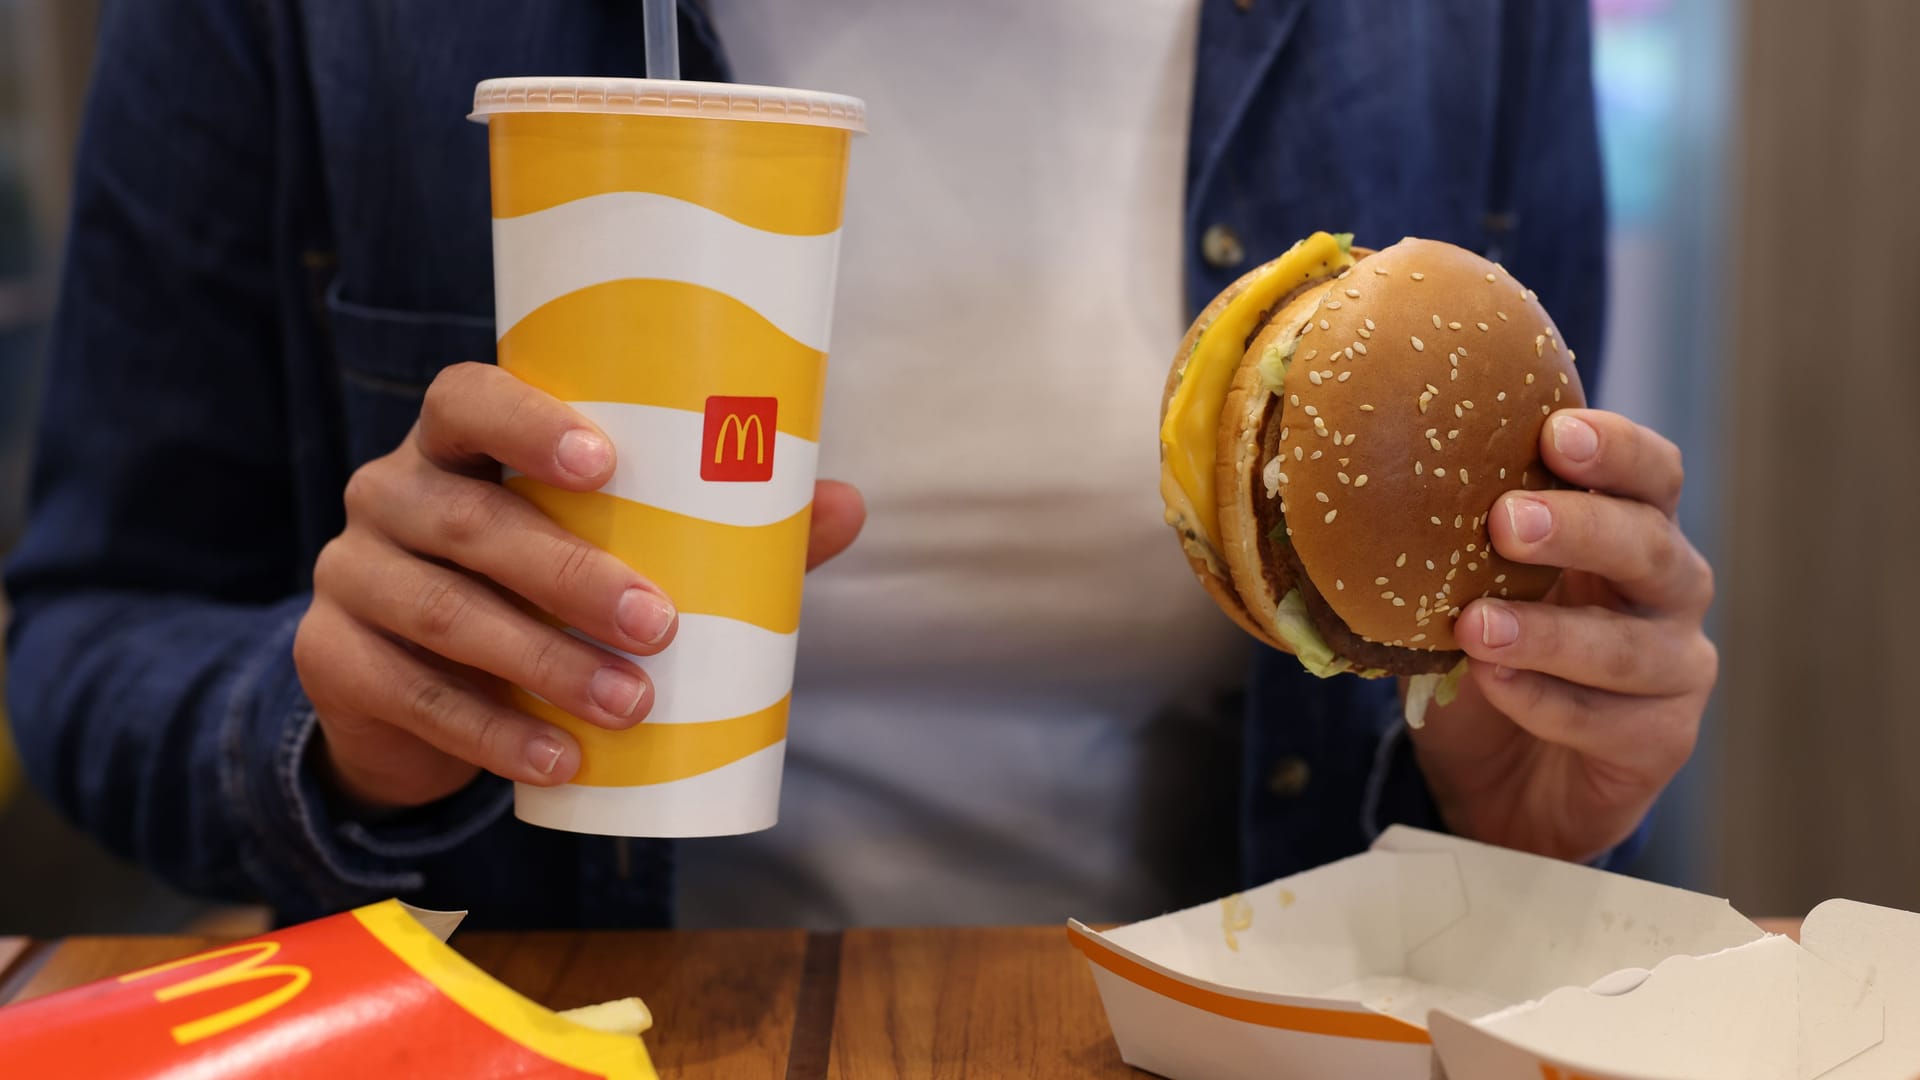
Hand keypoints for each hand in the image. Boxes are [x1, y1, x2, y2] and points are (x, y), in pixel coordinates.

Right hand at [293, 363, 864, 812]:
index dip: (528, 422)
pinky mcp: (332, 660)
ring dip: (542, 663)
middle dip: (567, 574)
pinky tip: (557, 761)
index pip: (465, 398)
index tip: (605, 464)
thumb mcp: (610, 550)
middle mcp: (388, 493)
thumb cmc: (537, 589)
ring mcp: (350, 576)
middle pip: (467, 518)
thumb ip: (718, 526)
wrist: (417, 689)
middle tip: (657, 625)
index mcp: (455, 443)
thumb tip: (845, 506)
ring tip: (629, 705)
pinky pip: (413, 695)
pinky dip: (492, 733)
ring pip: (442, 610)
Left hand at [1410, 409, 1714, 863]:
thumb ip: (1444, 541)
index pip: (1650, 474)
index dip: (1616, 449)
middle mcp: (1668, 589)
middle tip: (1505, 521)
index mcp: (1629, 528)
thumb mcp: (1460, 587)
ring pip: (1630, 645)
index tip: (1556, 433)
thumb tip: (1352, 485)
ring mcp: (1675, 667)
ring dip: (1548, 631)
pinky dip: (1545, 702)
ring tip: (1475, 626)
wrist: (1505, 780)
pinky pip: (1610, 721)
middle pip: (1650, 546)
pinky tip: (1494, 685)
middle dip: (1580, 528)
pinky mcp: (1660, 739)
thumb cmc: (1487, 656)